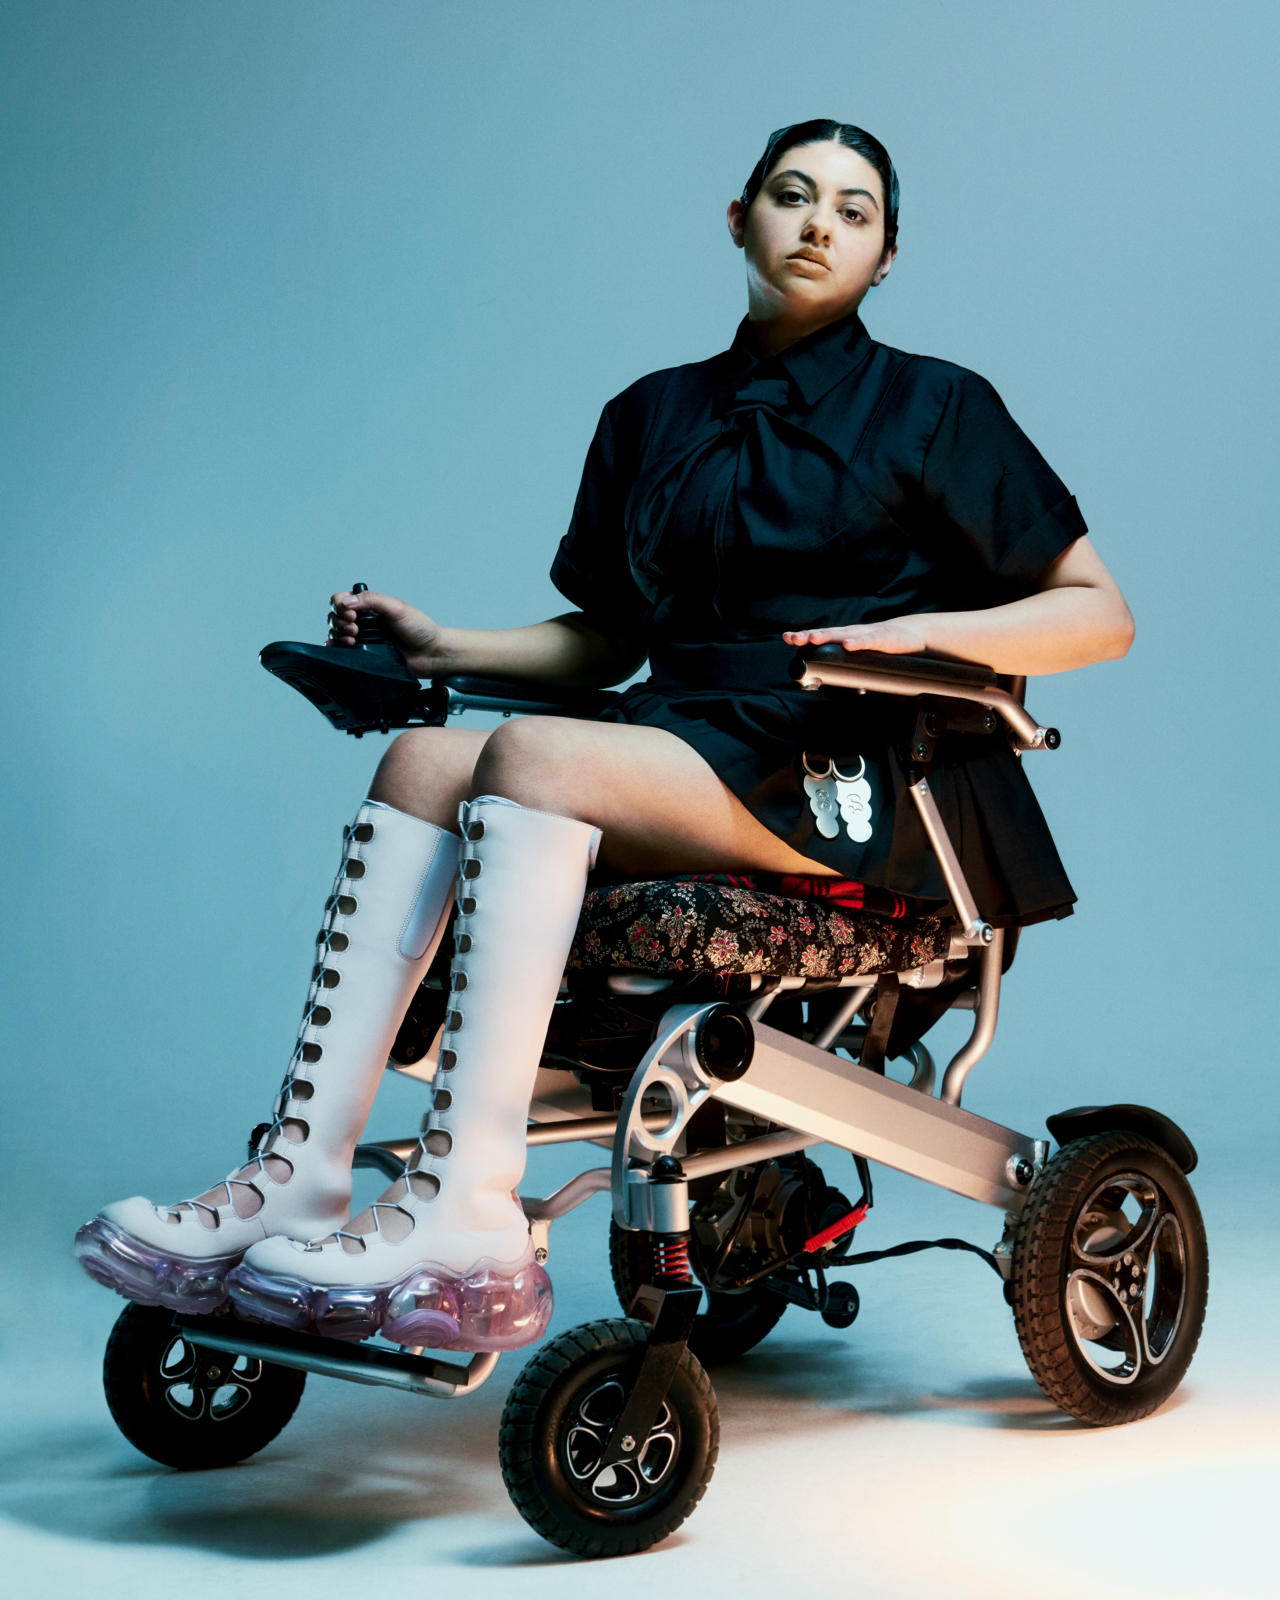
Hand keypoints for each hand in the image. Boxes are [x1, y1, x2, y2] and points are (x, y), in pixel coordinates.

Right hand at [328, 590, 448, 675]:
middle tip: (355, 629)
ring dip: (339, 635)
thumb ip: (372, 600)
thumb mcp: (397, 608)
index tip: (352, 614)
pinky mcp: (364, 655)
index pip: (342, 600)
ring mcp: (363, 638)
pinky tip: (340, 648)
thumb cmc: (419, 629)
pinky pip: (342, 651)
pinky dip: (336, 648)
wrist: (431, 654)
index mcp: (370, 607)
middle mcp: (364, 621)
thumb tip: (346, 601)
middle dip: (340, 622)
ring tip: (354, 639)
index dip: (341, 606)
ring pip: (336, 633)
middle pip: (335, 616)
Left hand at [782, 618, 929, 653]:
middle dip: (809, 635)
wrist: (913, 636)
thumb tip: (826, 682)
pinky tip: (848, 645)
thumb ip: (846, 665)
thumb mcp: (862, 656)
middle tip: (793, 638)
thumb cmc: (884, 647)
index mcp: (847, 638)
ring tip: (812, 638)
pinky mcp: (885, 638)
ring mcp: (868, 634)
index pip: (822, 636)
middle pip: (828, 633)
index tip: (787, 638)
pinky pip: (870, 640)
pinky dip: (859, 642)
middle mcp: (853, 633)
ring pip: (845, 634)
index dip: (805, 636)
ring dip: (828, 636)